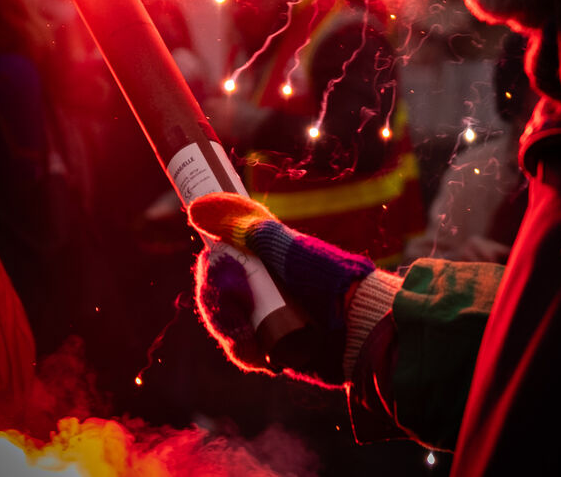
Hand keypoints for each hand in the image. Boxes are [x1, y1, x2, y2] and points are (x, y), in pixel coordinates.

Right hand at [190, 193, 375, 382]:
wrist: (362, 327)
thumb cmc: (329, 280)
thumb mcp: (285, 249)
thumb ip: (246, 227)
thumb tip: (197, 207)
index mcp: (261, 256)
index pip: (218, 258)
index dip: (211, 267)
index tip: (214, 266)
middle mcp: (259, 285)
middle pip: (215, 292)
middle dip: (219, 301)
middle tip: (241, 306)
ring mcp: (263, 317)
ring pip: (224, 323)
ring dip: (230, 328)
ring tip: (253, 336)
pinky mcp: (270, 347)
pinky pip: (241, 351)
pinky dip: (244, 351)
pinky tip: (260, 353)